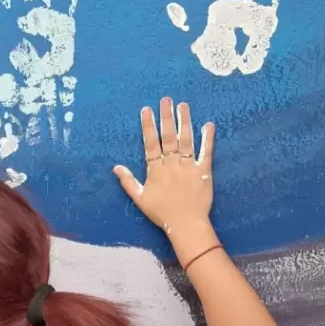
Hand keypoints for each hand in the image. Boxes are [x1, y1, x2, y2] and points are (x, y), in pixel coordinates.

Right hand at [114, 97, 214, 238]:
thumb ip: (128, 182)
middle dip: (167, 117)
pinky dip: (208, 139)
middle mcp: (172, 165)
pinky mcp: (203, 172)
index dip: (148, 126)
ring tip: (183, 106)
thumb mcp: (140, 199)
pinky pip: (206, 153)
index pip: (151, 144)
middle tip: (166, 100)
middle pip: (168, 137)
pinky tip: (208, 125)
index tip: (146, 110)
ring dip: (185, 122)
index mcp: (156, 171)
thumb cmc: (162, 214)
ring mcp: (188, 168)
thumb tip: (115, 167)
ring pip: (186, 141)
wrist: (186, 225)